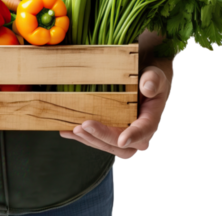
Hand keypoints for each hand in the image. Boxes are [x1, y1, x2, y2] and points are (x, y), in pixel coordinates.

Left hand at [59, 30, 172, 159]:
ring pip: (107, 146)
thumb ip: (153, 80)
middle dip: (102, 137)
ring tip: (73, 129)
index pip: (144, 130)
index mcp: (151, 119)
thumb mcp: (154, 75)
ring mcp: (122, 135)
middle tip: (84, 125)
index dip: (134, 136)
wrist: (140, 82)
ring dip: (89, 139)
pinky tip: (66, 130)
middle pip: (122, 146)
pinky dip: (80, 136)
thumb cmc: (149, 78)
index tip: (122, 140)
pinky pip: (95, 140)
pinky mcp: (109, 133)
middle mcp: (138, 133)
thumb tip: (148, 88)